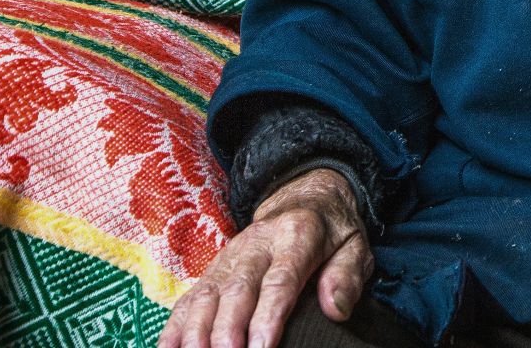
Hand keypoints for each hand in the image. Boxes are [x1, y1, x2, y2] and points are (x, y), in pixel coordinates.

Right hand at [158, 168, 371, 347]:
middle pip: (236, 290)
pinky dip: (175, 327)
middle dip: (227, 330)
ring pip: (206, 295)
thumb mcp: (354, 245)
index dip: (268, 316)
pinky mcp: (212, 270)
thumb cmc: (332, 231)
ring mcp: (229, 258)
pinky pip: (189, 299)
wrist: (304, 198)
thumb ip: (347, 275)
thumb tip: (336, 308)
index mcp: (297, 236)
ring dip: (196, 332)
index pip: (280, 280)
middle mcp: (257, 245)